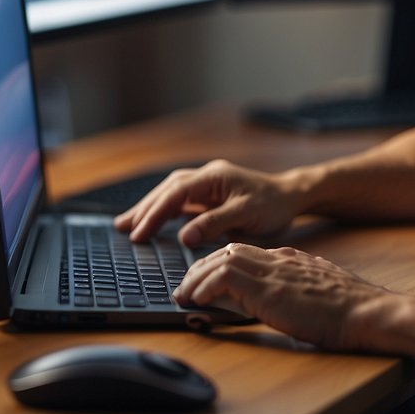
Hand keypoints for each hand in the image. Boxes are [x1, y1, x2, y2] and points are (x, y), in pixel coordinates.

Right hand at [114, 160, 301, 246]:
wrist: (291, 196)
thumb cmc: (273, 205)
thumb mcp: (247, 215)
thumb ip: (215, 223)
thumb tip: (184, 236)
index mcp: (214, 177)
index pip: (176, 194)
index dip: (155, 213)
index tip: (139, 233)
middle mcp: (207, 177)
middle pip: (167, 190)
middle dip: (144, 208)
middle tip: (123, 228)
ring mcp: (207, 185)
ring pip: (170, 194)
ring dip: (149, 208)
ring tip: (127, 224)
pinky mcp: (209, 195)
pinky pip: (180, 202)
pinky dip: (163, 211)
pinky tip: (151, 222)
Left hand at [174, 243, 414, 351]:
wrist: (368, 311)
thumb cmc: (351, 311)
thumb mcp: (319, 293)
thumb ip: (297, 291)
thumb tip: (279, 304)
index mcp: (291, 259)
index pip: (246, 253)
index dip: (221, 265)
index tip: (205, 280)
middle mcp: (279, 259)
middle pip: (228, 251)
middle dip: (201, 268)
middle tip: (185, 287)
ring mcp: (273, 271)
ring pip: (220, 260)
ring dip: (196, 278)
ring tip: (183, 295)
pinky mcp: (267, 288)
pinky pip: (223, 277)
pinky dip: (205, 287)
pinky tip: (196, 301)